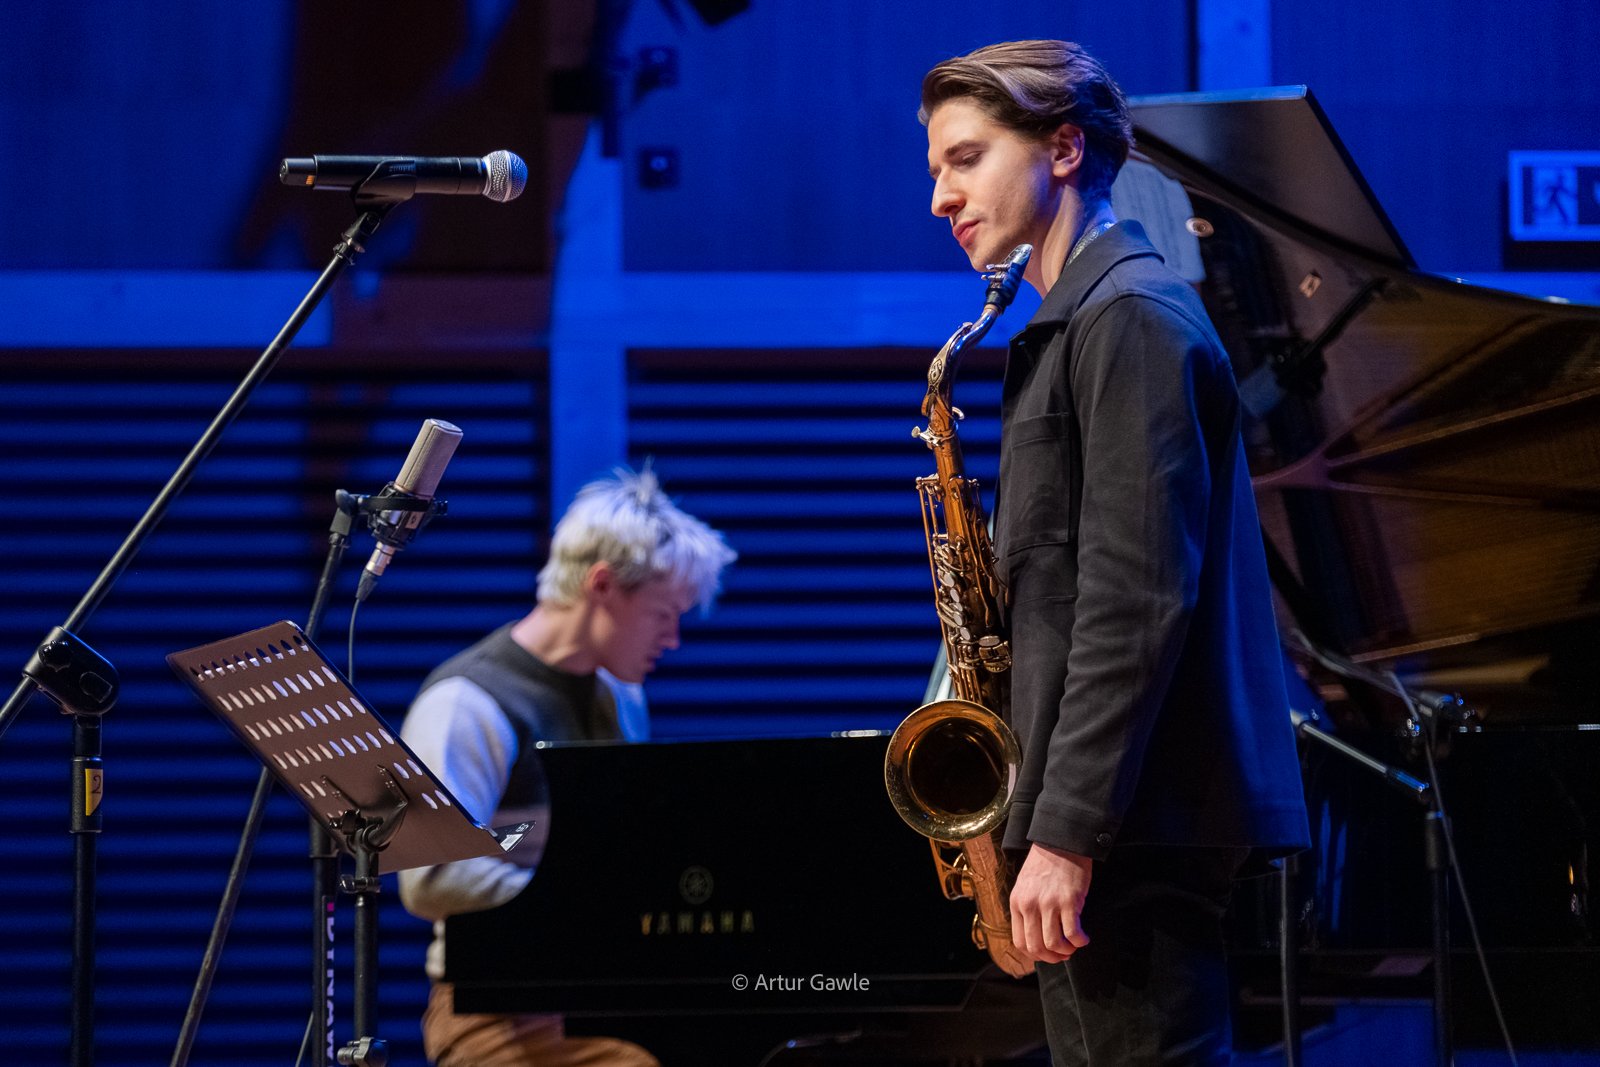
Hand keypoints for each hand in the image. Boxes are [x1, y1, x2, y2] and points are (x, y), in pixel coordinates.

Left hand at [1009, 842, 1092, 962]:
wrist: (1061, 842)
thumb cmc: (1045, 865)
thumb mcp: (1025, 887)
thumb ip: (1027, 909)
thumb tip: (1036, 937)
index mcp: (1017, 903)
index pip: (1021, 942)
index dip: (1036, 955)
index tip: (1047, 954)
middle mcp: (1030, 905)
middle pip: (1036, 947)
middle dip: (1051, 958)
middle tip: (1063, 954)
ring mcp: (1049, 903)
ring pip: (1054, 944)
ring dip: (1066, 951)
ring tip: (1074, 945)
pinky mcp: (1069, 901)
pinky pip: (1072, 933)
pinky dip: (1080, 941)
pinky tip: (1084, 938)